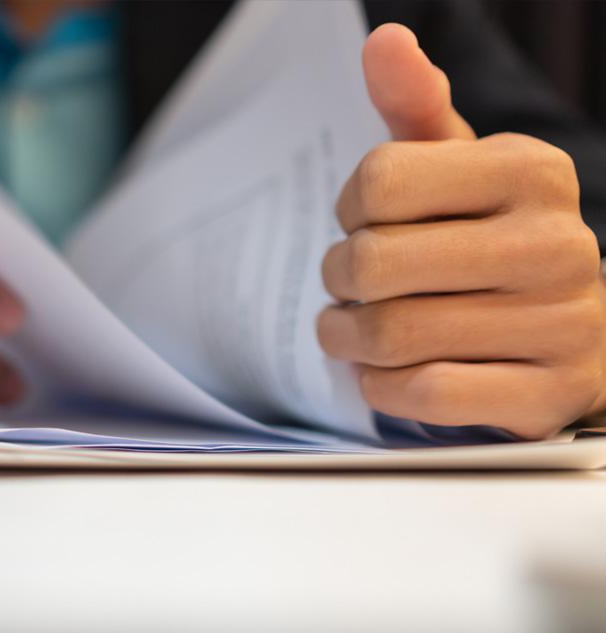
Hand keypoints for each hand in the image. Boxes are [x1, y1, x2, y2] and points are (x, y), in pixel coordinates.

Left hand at [318, 24, 605, 438]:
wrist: (573, 329)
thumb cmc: (489, 238)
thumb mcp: (457, 167)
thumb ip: (415, 105)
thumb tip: (384, 40)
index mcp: (531, 171)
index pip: (380, 180)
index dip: (350, 209)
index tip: (364, 221)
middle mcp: (557, 244)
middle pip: (374, 264)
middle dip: (338, 280)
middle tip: (344, 286)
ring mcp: (562, 325)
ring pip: (392, 335)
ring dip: (347, 337)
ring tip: (350, 329)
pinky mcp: (546, 396)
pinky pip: (425, 395)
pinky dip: (382, 386)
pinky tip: (384, 371)